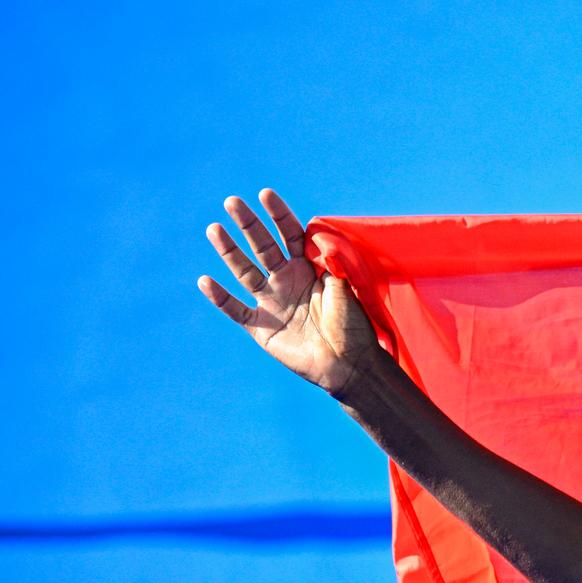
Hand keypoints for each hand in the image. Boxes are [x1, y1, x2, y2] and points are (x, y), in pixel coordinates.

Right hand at [197, 189, 377, 396]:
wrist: (350, 365)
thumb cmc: (353, 327)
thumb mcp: (346, 289)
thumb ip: (333, 264)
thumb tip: (322, 239)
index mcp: (308, 269)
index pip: (290, 235)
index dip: (279, 215)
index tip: (266, 194)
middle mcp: (286, 281)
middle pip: (263, 247)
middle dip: (249, 225)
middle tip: (232, 201)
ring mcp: (271, 302)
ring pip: (244, 271)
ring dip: (229, 251)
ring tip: (214, 229)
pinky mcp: (261, 327)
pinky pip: (236, 310)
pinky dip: (221, 298)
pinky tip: (205, 281)